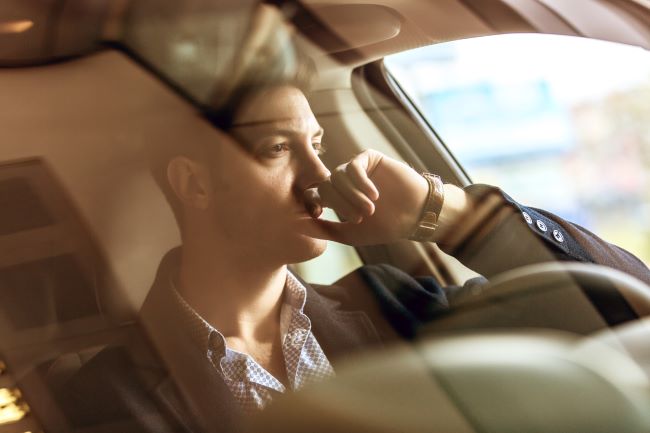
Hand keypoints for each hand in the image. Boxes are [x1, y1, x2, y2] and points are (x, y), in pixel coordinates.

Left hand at [303, 149, 429, 245]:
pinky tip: (374, 195)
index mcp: (336, 198)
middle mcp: (343, 182)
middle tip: (359, 218)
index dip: (314, 204)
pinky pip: (353, 166)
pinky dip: (360, 182)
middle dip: (339, 204)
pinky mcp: (369, 158)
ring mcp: (355, 169)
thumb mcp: (350, 234)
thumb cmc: (384, 227)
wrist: (415, 215)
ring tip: (369, 209)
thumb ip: (325, 230)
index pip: (313, 195)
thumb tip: (297, 227)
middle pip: (324, 186)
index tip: (322, 215)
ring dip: (352, 195)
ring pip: (337, 177)